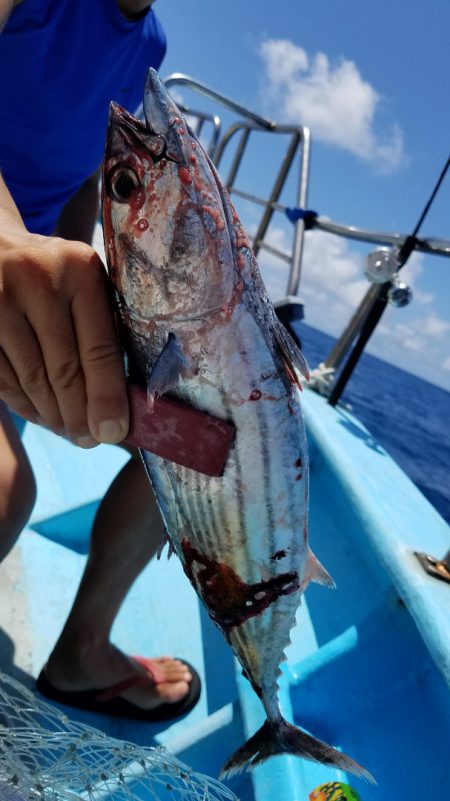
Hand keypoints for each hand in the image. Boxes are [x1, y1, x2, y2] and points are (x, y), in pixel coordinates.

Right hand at [0, 230, 128, 446]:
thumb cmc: (53, 273)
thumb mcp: (83, 282)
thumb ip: (102, 327)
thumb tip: (117, 405)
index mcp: (80, 269)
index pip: (100, 348)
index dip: (107, 397)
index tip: (113, 431)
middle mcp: (38, 280)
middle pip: (64, 370)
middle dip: (79, 415)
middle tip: (90, 440)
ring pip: (32, 380)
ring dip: (53, 415)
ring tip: (70, 431)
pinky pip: (3, 380)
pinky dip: (24, 404)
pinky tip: (41, 415)